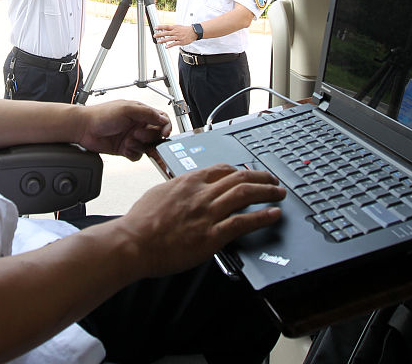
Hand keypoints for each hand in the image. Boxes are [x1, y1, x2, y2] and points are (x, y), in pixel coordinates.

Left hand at [75, 100, 171, 160]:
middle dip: (149, 137)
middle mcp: (137, 125)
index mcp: (140, 113)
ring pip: (147, 146)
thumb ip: (147, 114)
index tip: (164, 133)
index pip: (160, 119)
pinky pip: (137, 155)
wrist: (84, 128)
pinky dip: (133, 153)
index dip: (165, 126)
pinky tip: (125, 149)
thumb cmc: (101, 115)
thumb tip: (163, 119)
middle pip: (155, 135)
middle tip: (137, 135)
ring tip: (128, 142)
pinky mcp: (125, 148)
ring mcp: (131, 137)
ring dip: (139, 146)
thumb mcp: (127, 109)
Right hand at [115, 164, 284, 277]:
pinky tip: (272, 215)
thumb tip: (182, 189)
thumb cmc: (140, 223)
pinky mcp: (211, 235)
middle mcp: (200, 194)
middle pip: (238, 177)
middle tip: (272, 180)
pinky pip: (243, 222)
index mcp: (187, 182)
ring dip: (266, 192)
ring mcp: (207, 214)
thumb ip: (175, 189)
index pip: (221, 169)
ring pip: (245, 194)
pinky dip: (261, 217)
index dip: (239, 170)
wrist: (133, 242)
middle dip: (260, 176)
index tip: (248, 173)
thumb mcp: (158, 194)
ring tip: (278, 193)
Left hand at [154, 23, 195, 47]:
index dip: (160, 27)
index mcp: (174, 28)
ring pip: (170, 38)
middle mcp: (175, 32)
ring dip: (164, 40)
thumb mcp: (178, 27)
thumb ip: (171, 28)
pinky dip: (170, 45)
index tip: (155, 28)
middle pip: (167, 32)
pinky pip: (175, 43)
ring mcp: (178, 37)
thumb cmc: (185, 30)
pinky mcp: (181, 41)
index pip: (166, 26)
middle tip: (154, 35)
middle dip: (160, 34)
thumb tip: (164, 28)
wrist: (193, 32)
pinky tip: (166, 46)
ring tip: (159, 41)